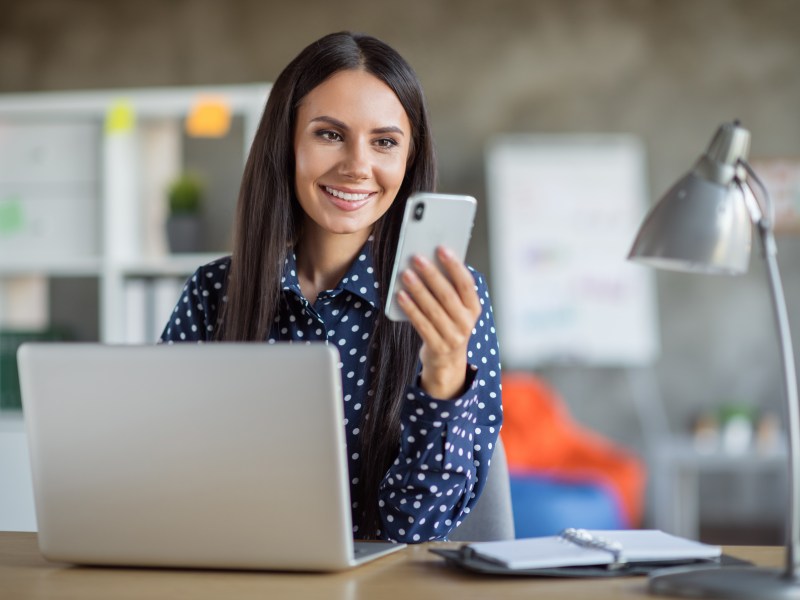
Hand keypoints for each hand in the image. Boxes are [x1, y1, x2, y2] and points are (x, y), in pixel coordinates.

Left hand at [396, 246, 481, 399]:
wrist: (447, 362)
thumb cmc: (449, 326)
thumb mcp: (457, 310)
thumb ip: (449, 290)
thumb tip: (432, 262)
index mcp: (474, 309)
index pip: (466, 284)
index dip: (455, 266)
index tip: (442, 249)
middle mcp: (466, 323)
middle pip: (447, 295)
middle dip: (431, 275)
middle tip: (417, 258)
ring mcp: (453, 337)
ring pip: (433, 309)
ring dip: (418, 290)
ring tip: (406, 274)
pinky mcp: (437, 347)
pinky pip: (421, 324)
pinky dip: (411, 309)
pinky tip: (401, 296)